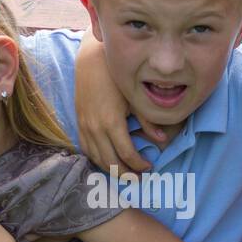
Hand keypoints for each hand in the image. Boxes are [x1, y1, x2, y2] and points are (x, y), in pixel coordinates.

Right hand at [75, 47, 163, 172]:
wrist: (91, 63)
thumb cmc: (116, 78)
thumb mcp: (134, 99)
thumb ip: (147, 121)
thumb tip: (162, 138)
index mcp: (112, 123)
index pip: (127, 154)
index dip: (139, 164)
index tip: (149, 166)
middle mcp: (96, 129)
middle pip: (111, 162)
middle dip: (126, 174)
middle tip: (138, 178)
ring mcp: (85, 127)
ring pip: (97, 159)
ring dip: (111, 170)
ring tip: (125, 174)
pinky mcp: (79, 124)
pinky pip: (86, 150)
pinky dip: (97, 160)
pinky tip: (107, 162)